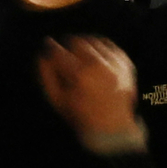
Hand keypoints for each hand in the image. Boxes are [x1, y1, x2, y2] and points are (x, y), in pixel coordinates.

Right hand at [35, 36, 147, 158]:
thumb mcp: (57, 100)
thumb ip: (46, 76)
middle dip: (68, 45)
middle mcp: (98, 66)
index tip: (48, 44)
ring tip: (79, 55)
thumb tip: (41, 55)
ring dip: (83, 45)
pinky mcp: (125, 62)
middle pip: (76, 42)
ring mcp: (114, 63)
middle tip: (65, 53)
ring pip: (92, 40)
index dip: (51, 47)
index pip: (59, 52)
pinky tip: (93, 56)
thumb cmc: (81, 115)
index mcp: (80, 76)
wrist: (112, 127)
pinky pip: (108, 44)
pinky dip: (98, 47)